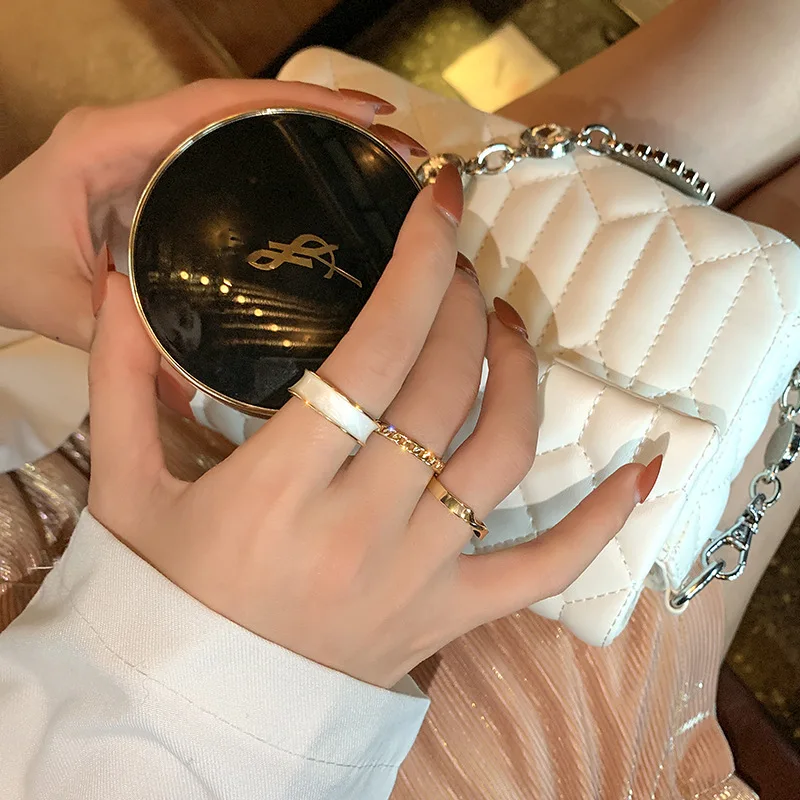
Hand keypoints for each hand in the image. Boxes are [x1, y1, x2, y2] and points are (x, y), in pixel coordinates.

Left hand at [0, 80, 409, 350]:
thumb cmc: (2, 266)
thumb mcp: (59, 303)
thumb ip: (122, 342)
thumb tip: (188, 392)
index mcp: (109, 145)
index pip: (212, 107)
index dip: (288, 103)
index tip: (357, 113)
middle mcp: (133, 134)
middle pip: (239, 106)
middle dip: (318, 113)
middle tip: (387, 138)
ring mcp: (147, 149)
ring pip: (235, 125)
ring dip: (302, 130)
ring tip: (368, 153)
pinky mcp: (156, 172)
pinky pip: (222, 153)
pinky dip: (272, 157)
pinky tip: (314, 180)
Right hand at [88, 164, 657, 689]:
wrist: (198, 711)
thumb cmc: (164, 596)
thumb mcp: (123, 490)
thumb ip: (120, 379)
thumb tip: (120, 285)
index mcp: (278, 487)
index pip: (373, 351)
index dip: (418, 265)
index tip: (439, 202)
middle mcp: (360, 526)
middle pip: (445, 386)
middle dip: (463, 304)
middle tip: (457, 266)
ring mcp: (417, 575)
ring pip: (502, 455)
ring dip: (517, 374)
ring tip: (504, 328)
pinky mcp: (450, 614)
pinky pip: (545, 568)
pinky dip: (601, 519)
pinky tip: (642, 469)